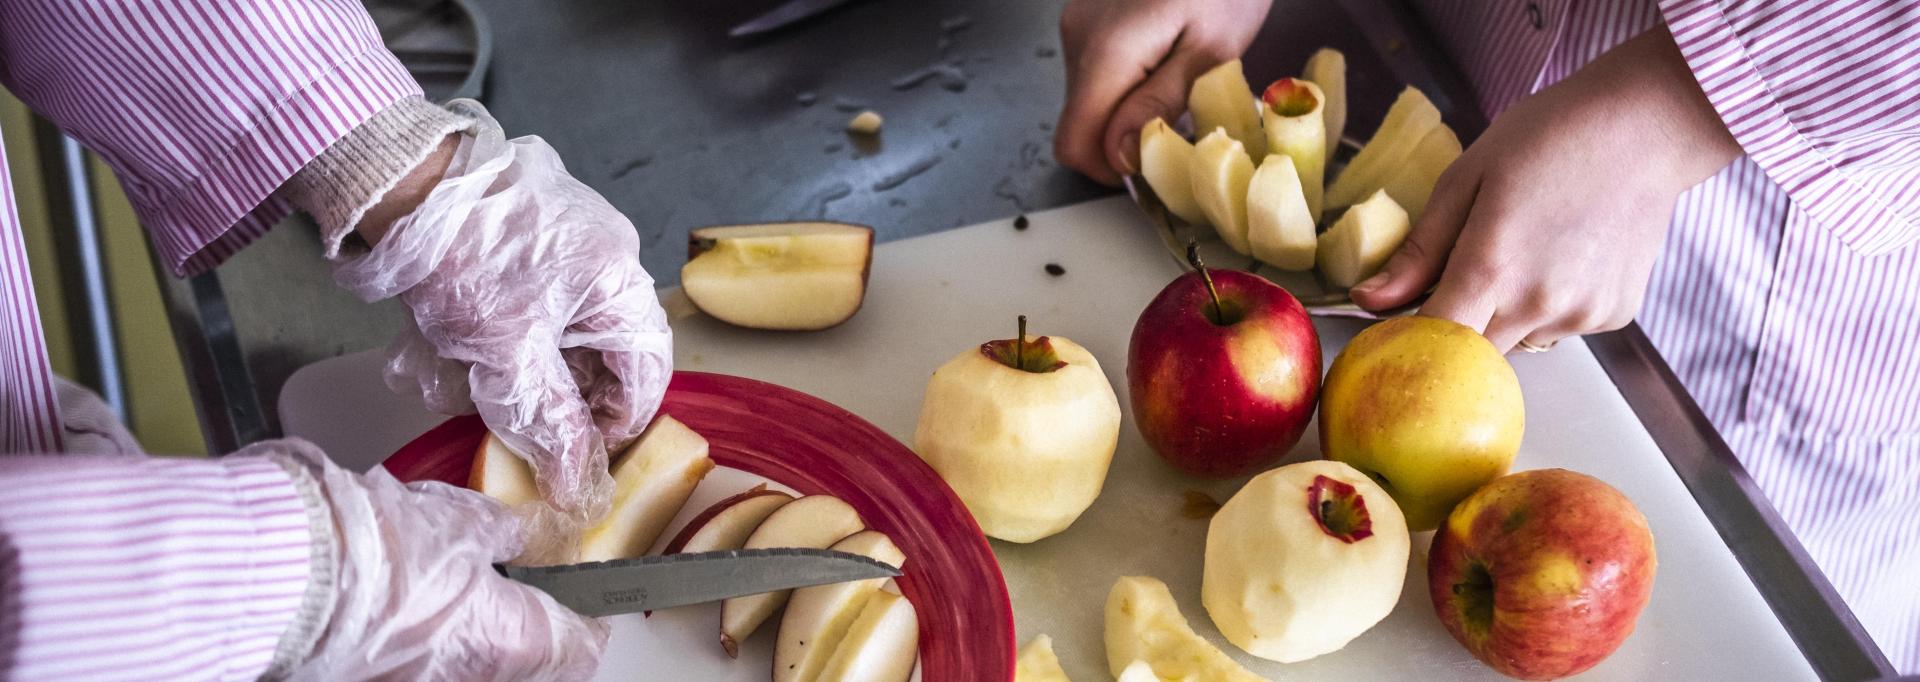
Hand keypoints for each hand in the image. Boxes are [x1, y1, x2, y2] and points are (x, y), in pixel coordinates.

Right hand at [254, 439, 607, 679]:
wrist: (279, 576)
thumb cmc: (374, 548)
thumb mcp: (458, 521)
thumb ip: (501, 531)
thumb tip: (522, 532)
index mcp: (506, 643)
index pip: (579, 651)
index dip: (589, 623)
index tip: (588, 604)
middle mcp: (464, 681)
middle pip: (520, 666)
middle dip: (523, 632)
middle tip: (518, 592)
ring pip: (462, 668)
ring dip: (464, 634)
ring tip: (448, 586)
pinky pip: (408, 665)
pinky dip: (415, 639)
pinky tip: (396, 598)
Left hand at [331, 100, 672, 551]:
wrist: (404, 181)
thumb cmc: (464, 260)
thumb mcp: (508, 356)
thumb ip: (549, 422)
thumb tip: (576, 483)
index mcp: (620, 280)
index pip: (647, 370)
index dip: (619, 423)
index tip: (580, 454)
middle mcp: (610, 252)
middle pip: (610, 347)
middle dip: (570, 393)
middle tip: (530, 424)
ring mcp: (574, 233)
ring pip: (572, 323)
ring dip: (538, 363)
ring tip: (487, 384)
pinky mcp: (535, 225)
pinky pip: (544, 293)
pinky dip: (518, 328)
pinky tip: (473, 344)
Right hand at [1054, 0, 1273, 184]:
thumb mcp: (1209, 53)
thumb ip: (1159, 106)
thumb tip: (1119, 158)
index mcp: (1106, 52)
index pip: (1074, 143)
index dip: (1110, 169)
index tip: (1153, 162)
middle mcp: (1078, 38)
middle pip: (1079, 123)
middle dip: (1122, 137)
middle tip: (1179, 120)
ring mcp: (1077, 24)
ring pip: (1087, 99)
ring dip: (1125, 109)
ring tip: (1176, 81)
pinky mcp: (1086, 16)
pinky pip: (1094, 71)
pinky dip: (1124, 83)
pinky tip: (1162, 59)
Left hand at [1349, 26, 1740, 351]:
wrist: (1647, 125)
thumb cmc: (1551, 136)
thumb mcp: (1466, 179)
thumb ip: (1418, 252)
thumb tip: (1369, 301)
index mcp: (1492, 269)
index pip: (1432, 342)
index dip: (1409, 338)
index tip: (1399, 320)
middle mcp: (1539, 304)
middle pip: (1472, 352)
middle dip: (1456, 323)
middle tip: (1464, 267)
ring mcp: (1582, 315)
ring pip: (1517, 341)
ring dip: (1504, 314)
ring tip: (1525, 249)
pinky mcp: (1614, 315)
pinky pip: (1560, 328)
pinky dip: (1548, 305)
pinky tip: (1563, 254)